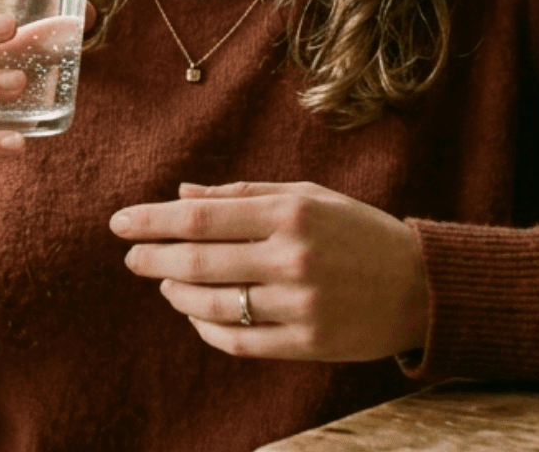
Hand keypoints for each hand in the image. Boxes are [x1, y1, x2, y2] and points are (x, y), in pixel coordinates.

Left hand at [109, 181, 428, 361]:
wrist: (418, 285)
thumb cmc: (356, 229)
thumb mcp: (306, 195)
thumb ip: (244, 195)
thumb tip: (183, 194)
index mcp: (290, 212)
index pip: (202, 217)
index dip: (154, 220)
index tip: (120, 223)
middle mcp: (292, 257)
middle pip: (200, 261)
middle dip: (154, 257)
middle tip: (129, 256)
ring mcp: (299, 304)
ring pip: (215, 303)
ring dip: (179, 291)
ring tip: (164, 280)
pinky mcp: (306, 344)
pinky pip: (240, 340)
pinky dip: (209, 327)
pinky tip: (195, 313)